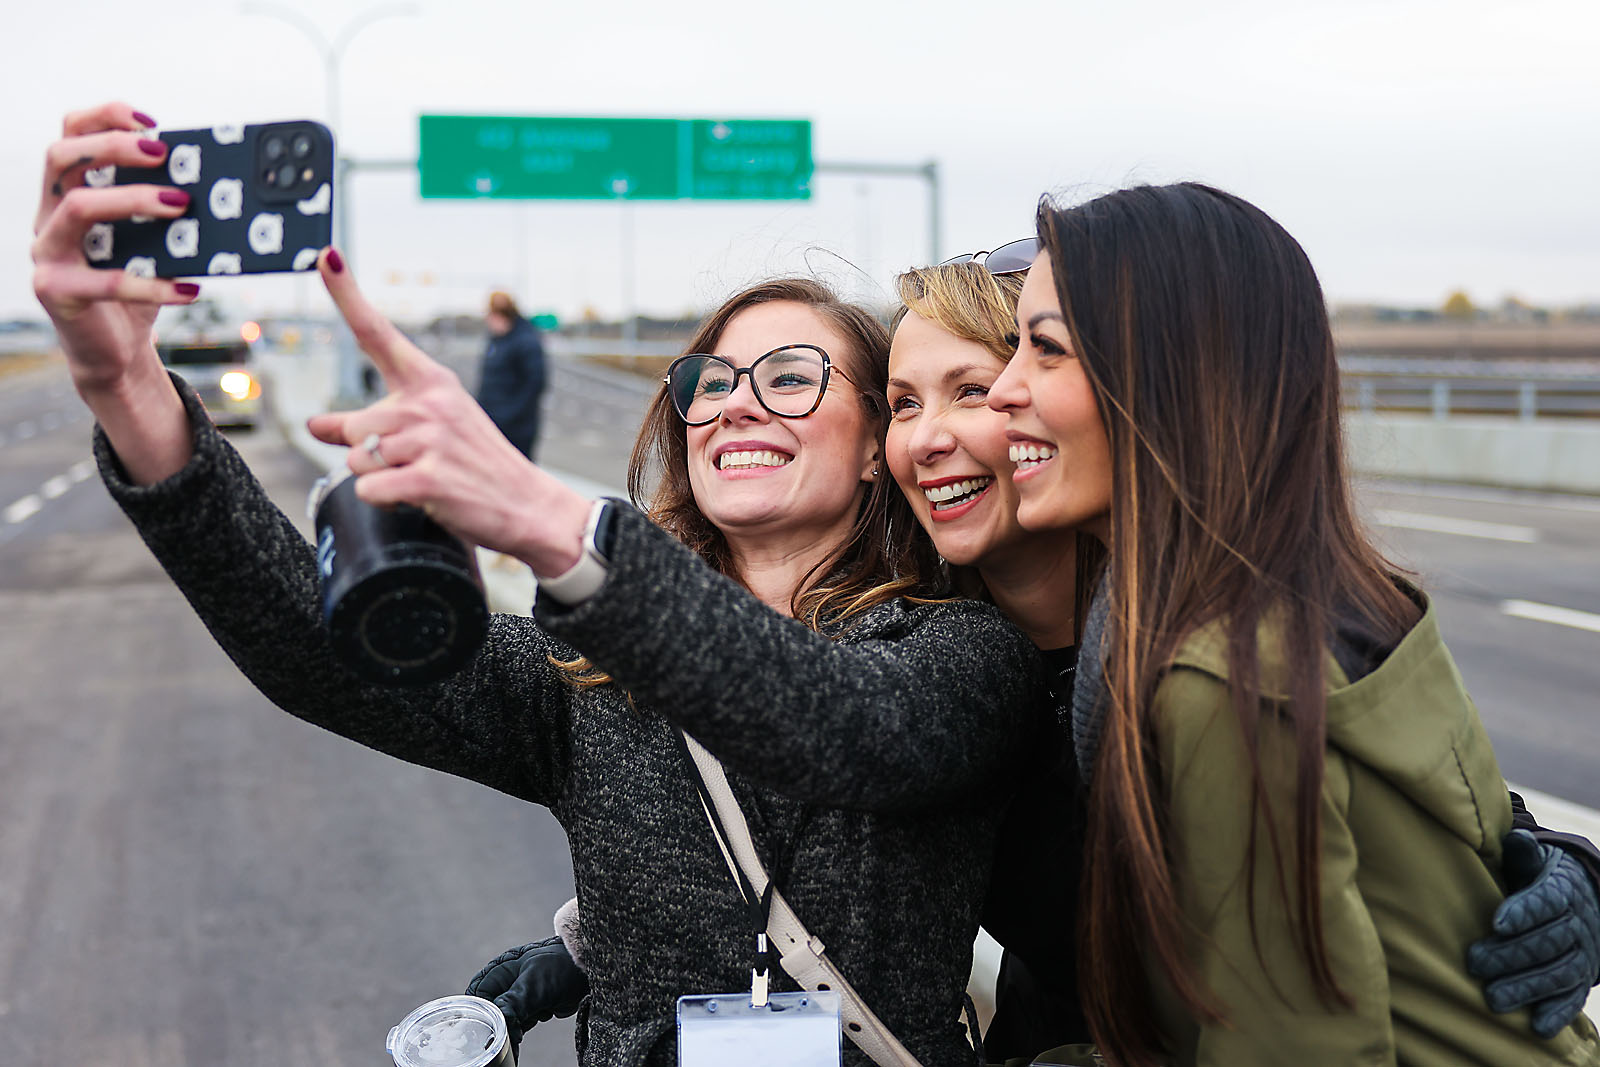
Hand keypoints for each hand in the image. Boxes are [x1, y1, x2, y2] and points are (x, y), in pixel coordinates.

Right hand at [31, 103, 201, 482]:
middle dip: (112, 146)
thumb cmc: (136, 287)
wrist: (116, 352)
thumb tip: (219, 187)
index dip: (104, 118)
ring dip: (131, 199)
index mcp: (66, 195)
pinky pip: (104, 281)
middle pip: (62, 158)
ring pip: (76, 207)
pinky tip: (189, 288)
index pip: (70, 135)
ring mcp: (46, 254)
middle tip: (162, 151)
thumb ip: (167, 214)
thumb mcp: (153, 244)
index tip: (152, 122)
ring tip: (182, 204)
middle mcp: (47, 217)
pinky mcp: (56, 293)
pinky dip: (151, 283)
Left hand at [305, 252, 589, 573]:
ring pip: (357, 460)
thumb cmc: (475, 466)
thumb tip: (316, 423)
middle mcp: (429, 403)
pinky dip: (383, 501)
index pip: (378, 333)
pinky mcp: (430, 479)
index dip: (347, 295)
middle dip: (369, 454)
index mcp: (430, 382)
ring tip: (421, 481)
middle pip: (355, 426)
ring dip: (378, 479)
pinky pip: (370, 489)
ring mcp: (431, 440)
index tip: (327, 256)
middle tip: (414, 465)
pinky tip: (417, 499)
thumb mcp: (428, 435)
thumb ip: (368, 427)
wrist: (528, 505)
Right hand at [465, 936, 589, 1057]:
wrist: (587, 971)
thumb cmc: (561, 967)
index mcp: (499, 971)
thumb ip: (515, 1000)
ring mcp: (516, 997)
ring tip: (512, 1044)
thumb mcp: (535, 983)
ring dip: (506, 1034)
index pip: (477, 997)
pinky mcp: (528, 1008)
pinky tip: (518, 1046)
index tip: (486, 1032)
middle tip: (502, 1042)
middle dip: (493, 1028)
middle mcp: (504, 983)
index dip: (479, 1015)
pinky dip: (516, 1036)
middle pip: (487, 1011)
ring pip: (501, 1021)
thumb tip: (500, 1018)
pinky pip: (515, 1025)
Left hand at [1468, 829, 1599, 1037]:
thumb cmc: (1538, 878)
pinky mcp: (1582, 980)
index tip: (1496, 922)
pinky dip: (1558, 1013)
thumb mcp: (1533, 862)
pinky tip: (1537, 1028)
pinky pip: (1573, 998)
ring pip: (1559, 972)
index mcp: (1563, 891)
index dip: (1524, 911)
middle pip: (1548, 941)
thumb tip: (1517, 837)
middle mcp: (1578, 924)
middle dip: (1511, 954)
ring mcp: (1583, 955)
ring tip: (1493, 999)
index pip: (1548, 900)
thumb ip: (1522, 854)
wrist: (1581, 902)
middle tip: (1474, 963)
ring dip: (1527, 987)